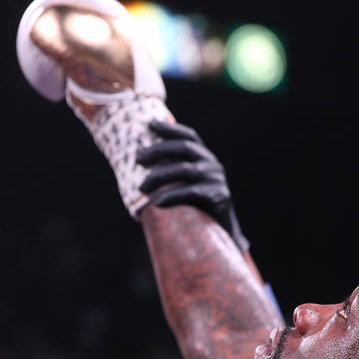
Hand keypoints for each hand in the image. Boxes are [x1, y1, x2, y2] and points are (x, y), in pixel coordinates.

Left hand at [137, 121, 249, 251]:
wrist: (219, 233)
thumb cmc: (194, 208)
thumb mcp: (182, 185)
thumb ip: (169, 171)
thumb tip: (138, 157)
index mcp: (205, 158)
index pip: (189, 136)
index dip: (170, 128)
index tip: (149, 124)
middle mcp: (213, 164)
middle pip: (185, 148)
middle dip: (159, 150)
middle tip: (137, 159)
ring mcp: (218, 180)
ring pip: (186, 170)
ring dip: (160, 176)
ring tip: (141, 187)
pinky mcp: (220, 197)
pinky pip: (192, 192)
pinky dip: (172, 196)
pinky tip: (156, 203)